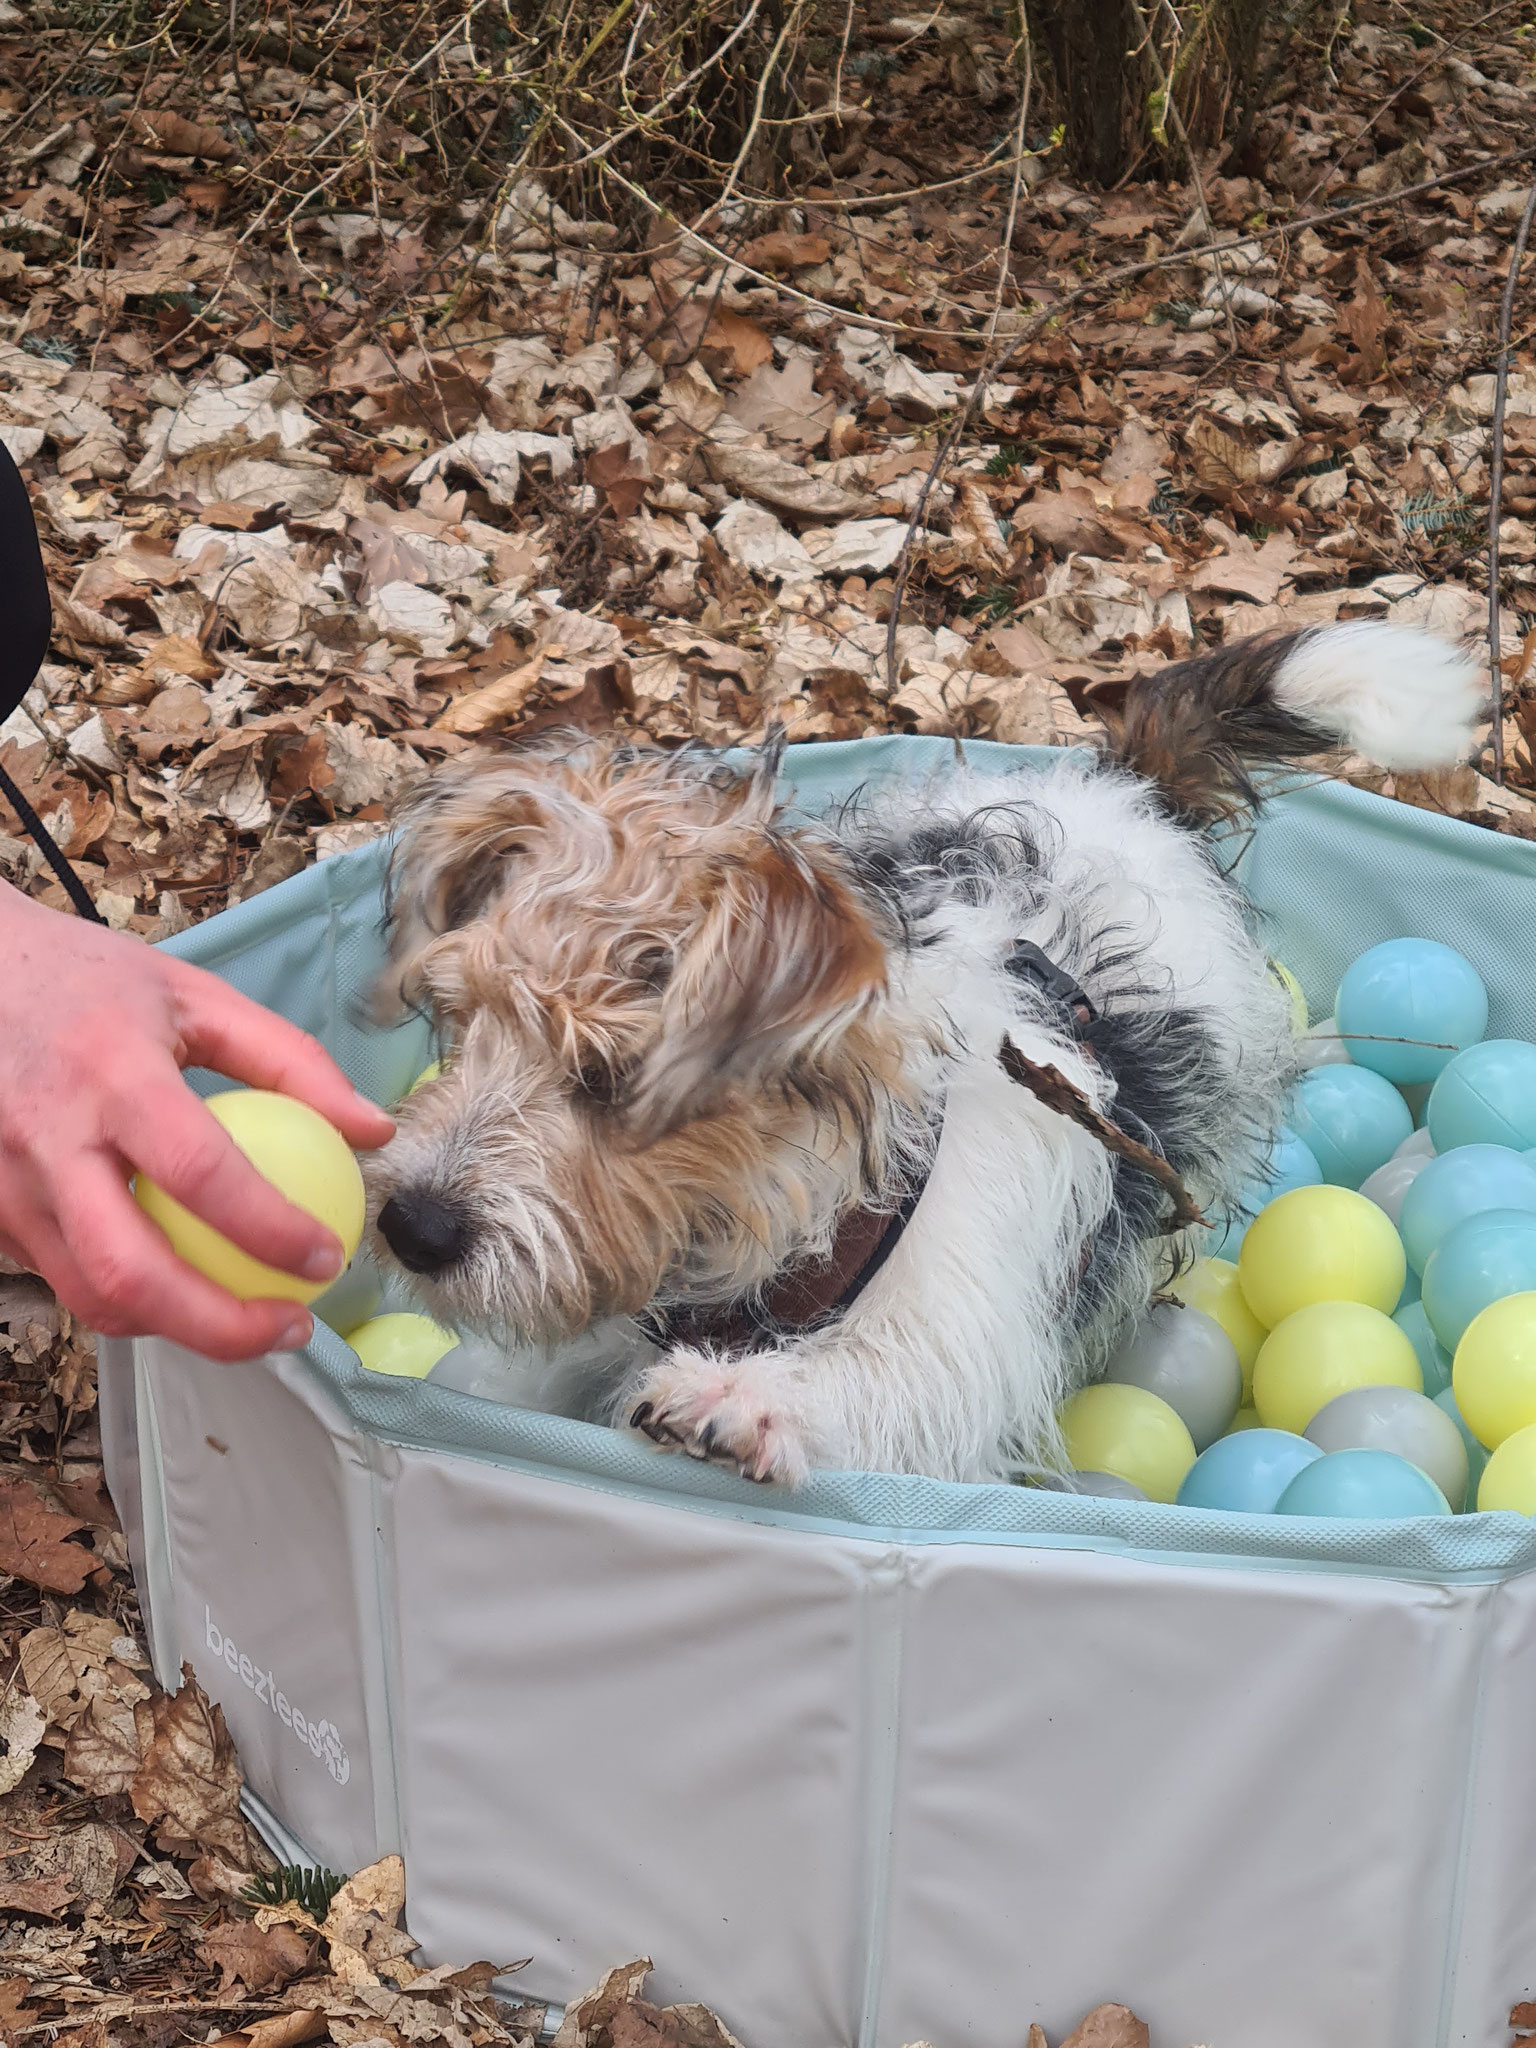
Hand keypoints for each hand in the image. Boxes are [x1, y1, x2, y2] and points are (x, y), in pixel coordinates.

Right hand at [0, 882, 394, 1359]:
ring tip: (250, 1322)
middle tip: (291, 1328)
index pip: (199, 1172)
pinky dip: (130, 1298)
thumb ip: (290, 1060)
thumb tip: (373, 1129)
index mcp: (111, 1072)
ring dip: (178, 1329)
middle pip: (132, 1271)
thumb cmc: (86, 982)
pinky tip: (184, 1287)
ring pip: (92, 1296)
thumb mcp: (194, 995)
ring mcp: (4, 1186)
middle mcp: (47, 1139)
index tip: (326, 1255)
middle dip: (221, 1327)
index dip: (269, 1229)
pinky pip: (65, 1279)